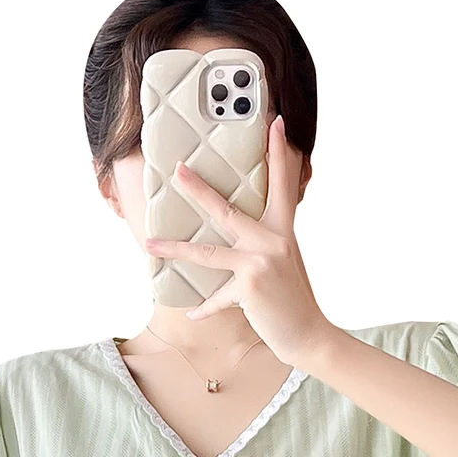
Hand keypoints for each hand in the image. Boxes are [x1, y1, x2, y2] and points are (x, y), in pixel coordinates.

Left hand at [144, 115, 333, 366]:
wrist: (308, 333)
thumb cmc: (292, 297)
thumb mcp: (285, 260)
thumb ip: (266, 240)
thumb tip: (239, 231)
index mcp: (282, 229)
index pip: (281, 182)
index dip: (278, 152)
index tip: (274, 122)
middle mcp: (272, 240)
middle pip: (227, 209)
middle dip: (198, 189)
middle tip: (177, 170)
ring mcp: (260, 262)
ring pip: (207, 252)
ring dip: (174, 248)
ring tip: (149, 242)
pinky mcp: (250, 287)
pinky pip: (217, 297)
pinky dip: (204, 307)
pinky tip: (191, 312)